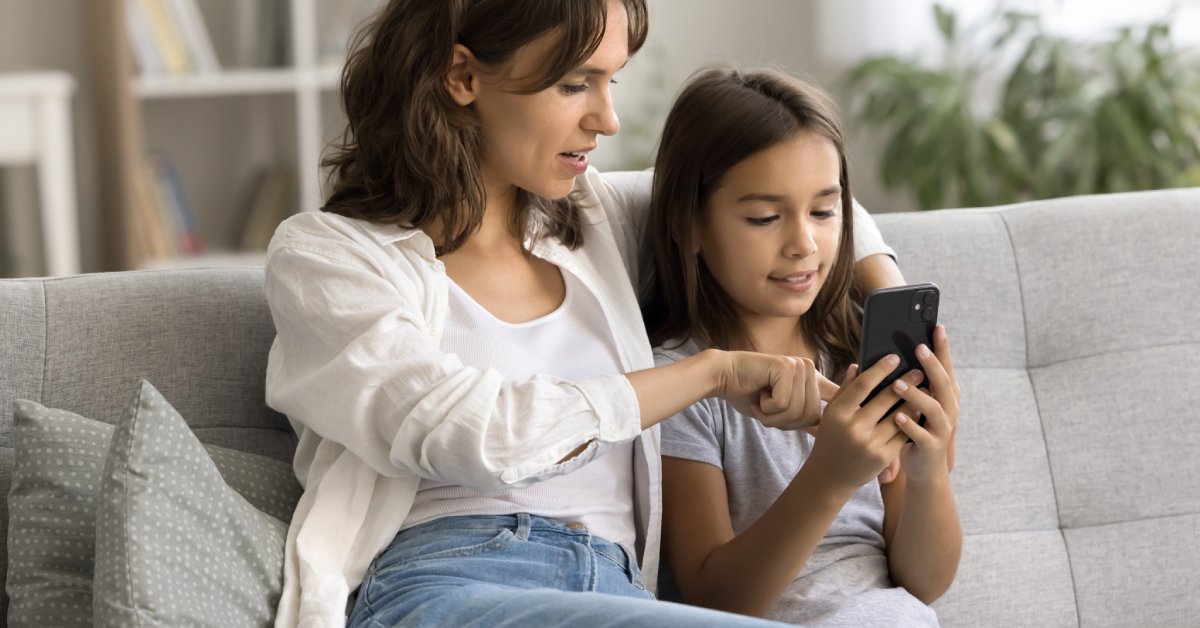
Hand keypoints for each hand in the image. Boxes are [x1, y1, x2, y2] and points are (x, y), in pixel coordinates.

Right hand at [714, 351, 835, 430]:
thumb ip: (803, 418)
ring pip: (796, 412)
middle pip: (812, 416)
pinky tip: (758, 395)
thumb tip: (826, 434)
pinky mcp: (785, 366)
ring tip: (761, 402)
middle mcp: (809, 369)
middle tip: (767, 411)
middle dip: (785, 423)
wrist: (722, 376)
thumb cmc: (749, 394)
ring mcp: (798, 366)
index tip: (847, 416)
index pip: (837, 398)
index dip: (839, 412)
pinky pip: (782, 404)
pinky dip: (765, 408)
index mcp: (813, 378)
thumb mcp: (781, 410)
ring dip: (773, 417)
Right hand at [807, 356, 925, 492]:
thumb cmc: (831, 438)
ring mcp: (870, 444)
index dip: (880, 369)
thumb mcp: (831, 413)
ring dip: (914, 401)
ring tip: (924, 388)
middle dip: (905, 383)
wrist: (831, 476)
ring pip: (899, 417)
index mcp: (838, 413)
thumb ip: (845, 389)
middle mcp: (854, 427)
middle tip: (919, 370)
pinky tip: (920, 410)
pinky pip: (903, 434)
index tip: (895, 357)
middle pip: (885, 399)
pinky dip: (912, 421)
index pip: (863, 384)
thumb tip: (858, 364)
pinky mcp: (883, 457)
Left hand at [889, 325, 959, 482]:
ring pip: (934, 408)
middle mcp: (949, 409)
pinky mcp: (931, 447)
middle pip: (943, 383)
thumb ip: (912, 382)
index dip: (943, 348)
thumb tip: (895, 354)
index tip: (937, 327)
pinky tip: (896, 416)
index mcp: (945, 396)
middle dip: (932, 364)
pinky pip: (921, 435)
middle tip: (918, 348)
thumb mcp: (917, 403)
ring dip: (916, 394)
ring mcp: (942, 429)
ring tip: (897, 383)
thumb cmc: (917, 428)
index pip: (946, 367)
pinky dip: (910, 424)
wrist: (925, 468)